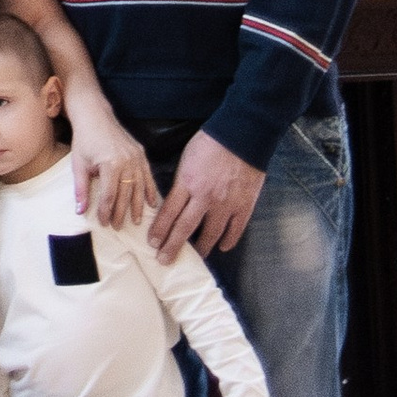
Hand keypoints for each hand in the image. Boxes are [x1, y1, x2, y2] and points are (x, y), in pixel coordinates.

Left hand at [64, 101, 152, 230]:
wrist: (95, 115)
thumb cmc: (84, 140)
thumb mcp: (78, 164)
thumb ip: (80, 189)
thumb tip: (80, 212)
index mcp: (110, 164)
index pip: (109, 195)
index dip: (107, 211)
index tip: (104, 223)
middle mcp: (127, 161)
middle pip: (125, 194)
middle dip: (121, 212)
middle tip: (118, 227)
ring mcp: (136, 157)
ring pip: (139, 187)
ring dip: (138, 206)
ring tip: (136, 221)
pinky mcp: (141, 153)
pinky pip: (148, 176)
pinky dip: (150, 190)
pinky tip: (152, 203)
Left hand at [149, 131, 264, 262]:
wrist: (241, 136)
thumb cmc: (210, 143)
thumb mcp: (186, 159)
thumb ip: (181, 182)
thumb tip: (175, 201)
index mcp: (187, 183)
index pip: (169, 213)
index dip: (160, 230)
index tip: (152, 242)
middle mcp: (205, 197)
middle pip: (185, 228)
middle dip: (172, 246)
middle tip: (164, 260)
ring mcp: (226, 204)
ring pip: (211, 233)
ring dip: (201, 247)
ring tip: (195, 256)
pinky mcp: (244, 206)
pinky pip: (235, 229)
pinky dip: (228, 240)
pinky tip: (222, 247)